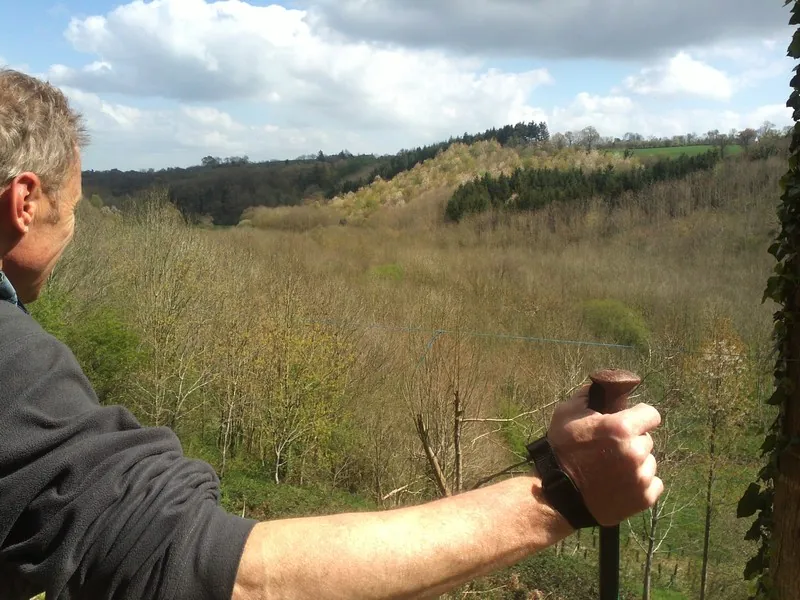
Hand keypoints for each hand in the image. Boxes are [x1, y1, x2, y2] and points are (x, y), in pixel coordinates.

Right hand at [546, 384, 663, 526]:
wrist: (556, 495)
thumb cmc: (561, 451)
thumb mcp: (567, 413)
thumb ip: (590, 396)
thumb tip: (605, 387)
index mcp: (621, 428)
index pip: (651, 414)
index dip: (637, 416)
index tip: (627, 422)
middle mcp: (636, 451)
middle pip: (646, 440)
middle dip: (632, 441)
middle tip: (611, 449)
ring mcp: (641, 477)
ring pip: (649, 462)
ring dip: (636, 463)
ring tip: (612, 469)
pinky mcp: (644, 498)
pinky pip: (653, 484)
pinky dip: (640, 484)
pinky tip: (620, 483)